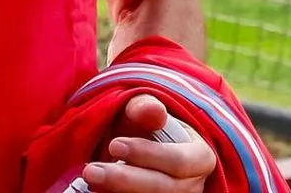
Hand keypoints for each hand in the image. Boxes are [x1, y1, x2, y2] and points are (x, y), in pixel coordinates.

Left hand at [80, 94, 215, 190]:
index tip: (114, 144)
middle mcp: (192, 185)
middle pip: (162, 189)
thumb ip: (147, 107)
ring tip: (91, 178)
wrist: (146, 142)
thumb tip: (153, 111)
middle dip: (125, 180)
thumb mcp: (147, 108)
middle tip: (91, 171)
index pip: (179, 162)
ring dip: (118, 192)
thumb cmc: (148, 124)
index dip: (147, 155)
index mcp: (199, 157)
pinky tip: (98, 190)